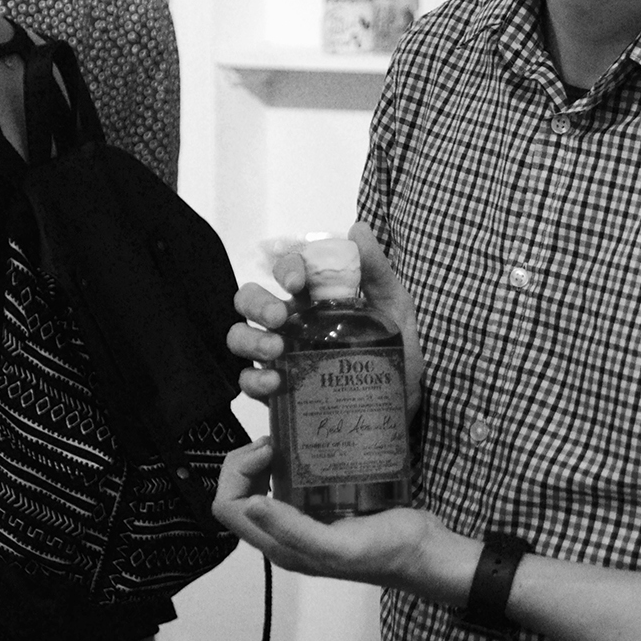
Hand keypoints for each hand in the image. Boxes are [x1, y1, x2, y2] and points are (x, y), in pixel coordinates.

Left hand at [213, 437, 477, 602]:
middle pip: (240, 491)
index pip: (228, 507)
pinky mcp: (325, 503)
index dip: (237, 475)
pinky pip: (294, 477)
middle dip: (247, 460)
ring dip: (267, 456)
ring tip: (290, 436)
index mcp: (280, 545)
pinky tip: (312, 440)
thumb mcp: (338, 546)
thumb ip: (293, 531)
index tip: (269, 451)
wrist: (426, 551)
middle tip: (276, 439)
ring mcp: (304, 517)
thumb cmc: (387, 552)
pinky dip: (293, 456)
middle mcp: (285, 532)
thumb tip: (251, 504)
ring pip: (263, 482)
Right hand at [226, 222, 422, 415]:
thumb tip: (357, 229)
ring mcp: (280, 356)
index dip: (285, 268)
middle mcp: (291, 323)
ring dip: (249, 339)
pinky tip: (275, 384)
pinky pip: (248, 381)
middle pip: (250, 299)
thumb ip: (377, 273)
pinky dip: (253, 380)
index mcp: (316, 298)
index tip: (298, 283)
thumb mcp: (395, 311)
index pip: (288, 270)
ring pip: (239, 336)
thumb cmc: (397, 356)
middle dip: (257, 303)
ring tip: (276, 351)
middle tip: (280, 318)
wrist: (401, 411)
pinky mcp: (276, 391)